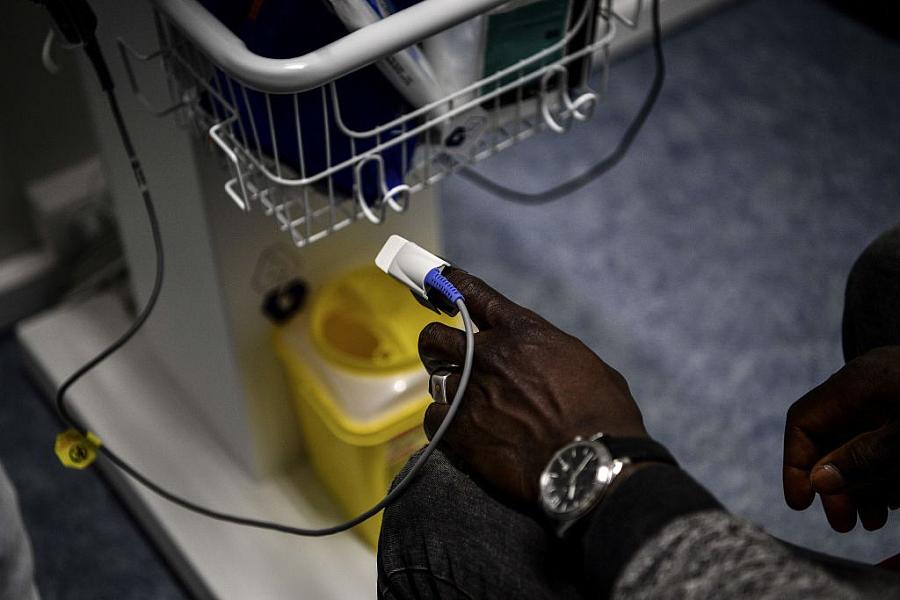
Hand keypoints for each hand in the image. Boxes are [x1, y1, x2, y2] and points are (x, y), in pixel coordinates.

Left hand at [418, 269, 646, 506]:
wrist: (590, 464)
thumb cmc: (603, 414)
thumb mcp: (585, 364)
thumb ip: (550, 353)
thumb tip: (546, 362)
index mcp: (521, 330)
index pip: (470, 292)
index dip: (449, 285)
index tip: (440, 287)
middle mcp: (488, 355)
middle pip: (435, 336)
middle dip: (436, 346)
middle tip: (445, 358)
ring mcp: (470, 391)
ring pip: (434, 379)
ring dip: (448, 389)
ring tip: (463, 404)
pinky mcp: (460, 430)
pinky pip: (433, 418)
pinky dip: (443, 424)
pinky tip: (459, 433)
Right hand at [783, 346, 899, 531]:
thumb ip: (863, 458)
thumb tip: (819, 481)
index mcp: (856, 383)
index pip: (803, 421)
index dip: (795, 463)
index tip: (800, 503)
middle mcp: (868, 386)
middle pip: (831, 437)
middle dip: (835, 483)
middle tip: (844, 523)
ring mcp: (890, 395)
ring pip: (860, 443)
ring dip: (863, 484)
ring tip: (874, 520)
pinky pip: (884, 440)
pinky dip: (885, 471)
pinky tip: (894, 499)